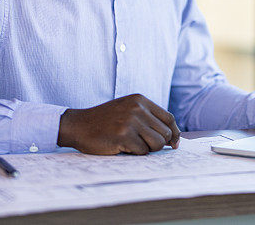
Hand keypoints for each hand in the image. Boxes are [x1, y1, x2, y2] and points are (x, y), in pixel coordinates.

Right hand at [57, 94, 179, 154]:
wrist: (78, 125)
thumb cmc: (105, 121)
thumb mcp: (127, 110)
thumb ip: (148, 118)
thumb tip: (172, 138)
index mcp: (140, 100)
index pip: (169, 118)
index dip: (175, 133)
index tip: (175, 144)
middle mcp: (138, 108)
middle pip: (165, 133)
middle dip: (159, 144)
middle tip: (143, 145)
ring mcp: (131, 121)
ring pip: (157, 143)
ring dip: (147, 149)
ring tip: (133, 145)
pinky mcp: (124, 135)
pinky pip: (142, 151)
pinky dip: (135, 153)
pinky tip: (122, 147)